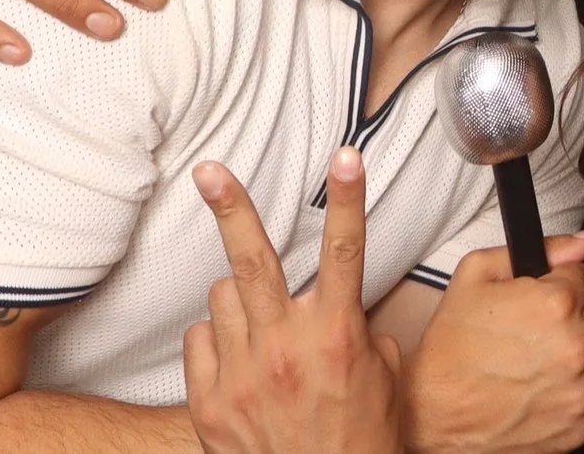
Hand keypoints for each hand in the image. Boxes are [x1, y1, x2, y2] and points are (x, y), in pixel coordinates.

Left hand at [185, 150, 403, 453]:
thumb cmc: (361, 441)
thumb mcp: (383, 377)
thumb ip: (360, 331)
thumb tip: (344, 313)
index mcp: (336, 335)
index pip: (345, 251)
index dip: (348, 198)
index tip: (345, 157)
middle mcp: (284, 348)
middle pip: (252, 259)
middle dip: (231, 207)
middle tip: (210, 171)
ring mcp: (241, 374)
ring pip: (223, 297)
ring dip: (243, 300)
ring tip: (262, 327)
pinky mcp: (209, 402)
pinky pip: (201, 340)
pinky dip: (218, 341)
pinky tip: (239, 361)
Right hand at [403, 231, 583, 453]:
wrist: (432, 418)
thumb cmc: (450, 350)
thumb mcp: (477, 275)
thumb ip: (541, 248)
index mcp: (557, 304)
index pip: (583, 273)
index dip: (557, 282)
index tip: (538, 298)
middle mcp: (577, 346)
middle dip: (572, 311)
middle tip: (534, 328)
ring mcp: (582, 388)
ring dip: (579, 346)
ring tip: (537, 356)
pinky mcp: (582, 423)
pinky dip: (582, 382)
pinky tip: (548, 382)